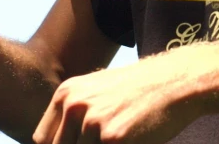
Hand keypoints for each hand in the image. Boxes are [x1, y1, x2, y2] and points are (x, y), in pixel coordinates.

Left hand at [32, 53, 200, 143]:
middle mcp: (74, 105)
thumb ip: (75, 116)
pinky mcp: (112, 139)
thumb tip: (54, 142)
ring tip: (124, 135)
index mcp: (67, 93)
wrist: (175, 81)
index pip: (42, 140)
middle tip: (108, 138)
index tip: (81, 143)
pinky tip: (132, 139)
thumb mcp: (99, 94)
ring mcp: (92, 122)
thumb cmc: (140, 91)